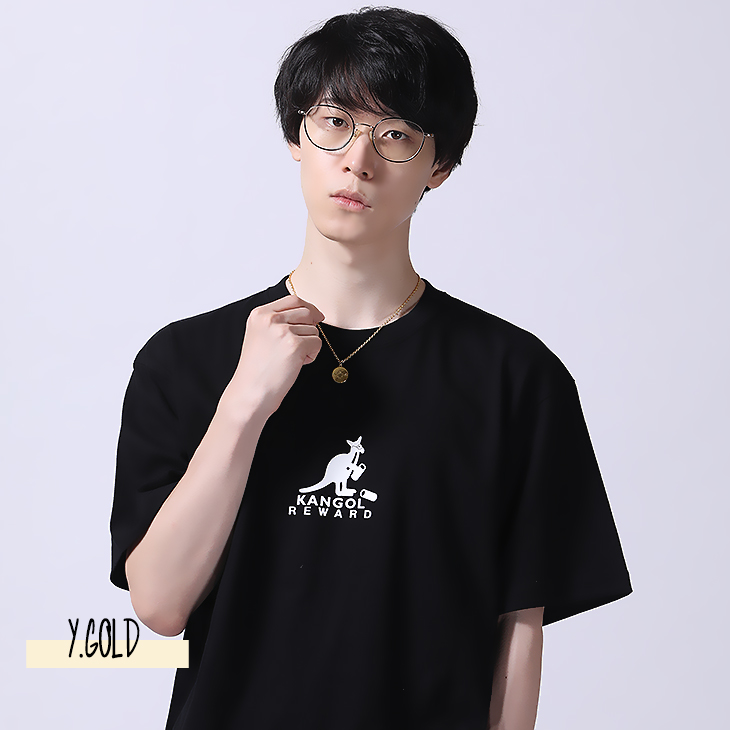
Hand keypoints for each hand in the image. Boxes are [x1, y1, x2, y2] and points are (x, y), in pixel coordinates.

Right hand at [221, 294, 324, 418]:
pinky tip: (297, 364)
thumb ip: (279, 320)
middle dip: (310, 328)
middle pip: (307, 312)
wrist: (250, 391)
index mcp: (259, 314)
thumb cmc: (257, 369)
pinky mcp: (294, 345)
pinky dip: (312, 355)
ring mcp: (282, 330)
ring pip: (313, 329)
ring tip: (291, 358)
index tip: (315, 317)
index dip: (308, 308)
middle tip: (300, 346)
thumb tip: (312, 312)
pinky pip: (317, 343)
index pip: (293, 299)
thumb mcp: (261, 335)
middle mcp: (270, 318)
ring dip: (309, 344)